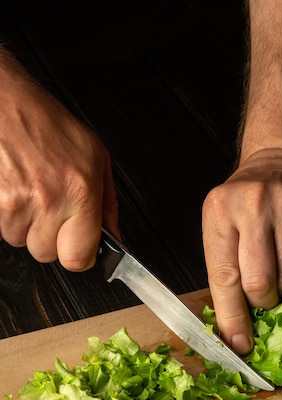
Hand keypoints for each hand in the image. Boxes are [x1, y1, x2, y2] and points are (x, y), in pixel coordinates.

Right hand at [0, 52, 118, 269]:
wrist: (8, 102)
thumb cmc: (50, 126)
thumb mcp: (96, 160)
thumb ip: (108, 206)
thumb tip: (114, 239)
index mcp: (81, 192)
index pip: (79, 259)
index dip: (79, 255)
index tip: (79, 246)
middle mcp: (49, 200)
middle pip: (47, 254)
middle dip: (50, 238)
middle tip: (53, 209)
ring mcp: (17, 202)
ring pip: (21, 242)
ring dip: (27, 226)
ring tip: (33, 194)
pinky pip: (2, 230)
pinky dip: (9, 217)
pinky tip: (18, 191)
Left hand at [202, 148, 281, 353]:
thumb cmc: (249, 202)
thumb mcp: (225, 224)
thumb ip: (228, 269)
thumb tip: (236, 330)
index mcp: (220, 212)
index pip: (224, 278)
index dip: (232, 318)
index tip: (239, 344)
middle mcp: (253, 206)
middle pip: (260, 284)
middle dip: (264, 304)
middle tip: (266, 299)